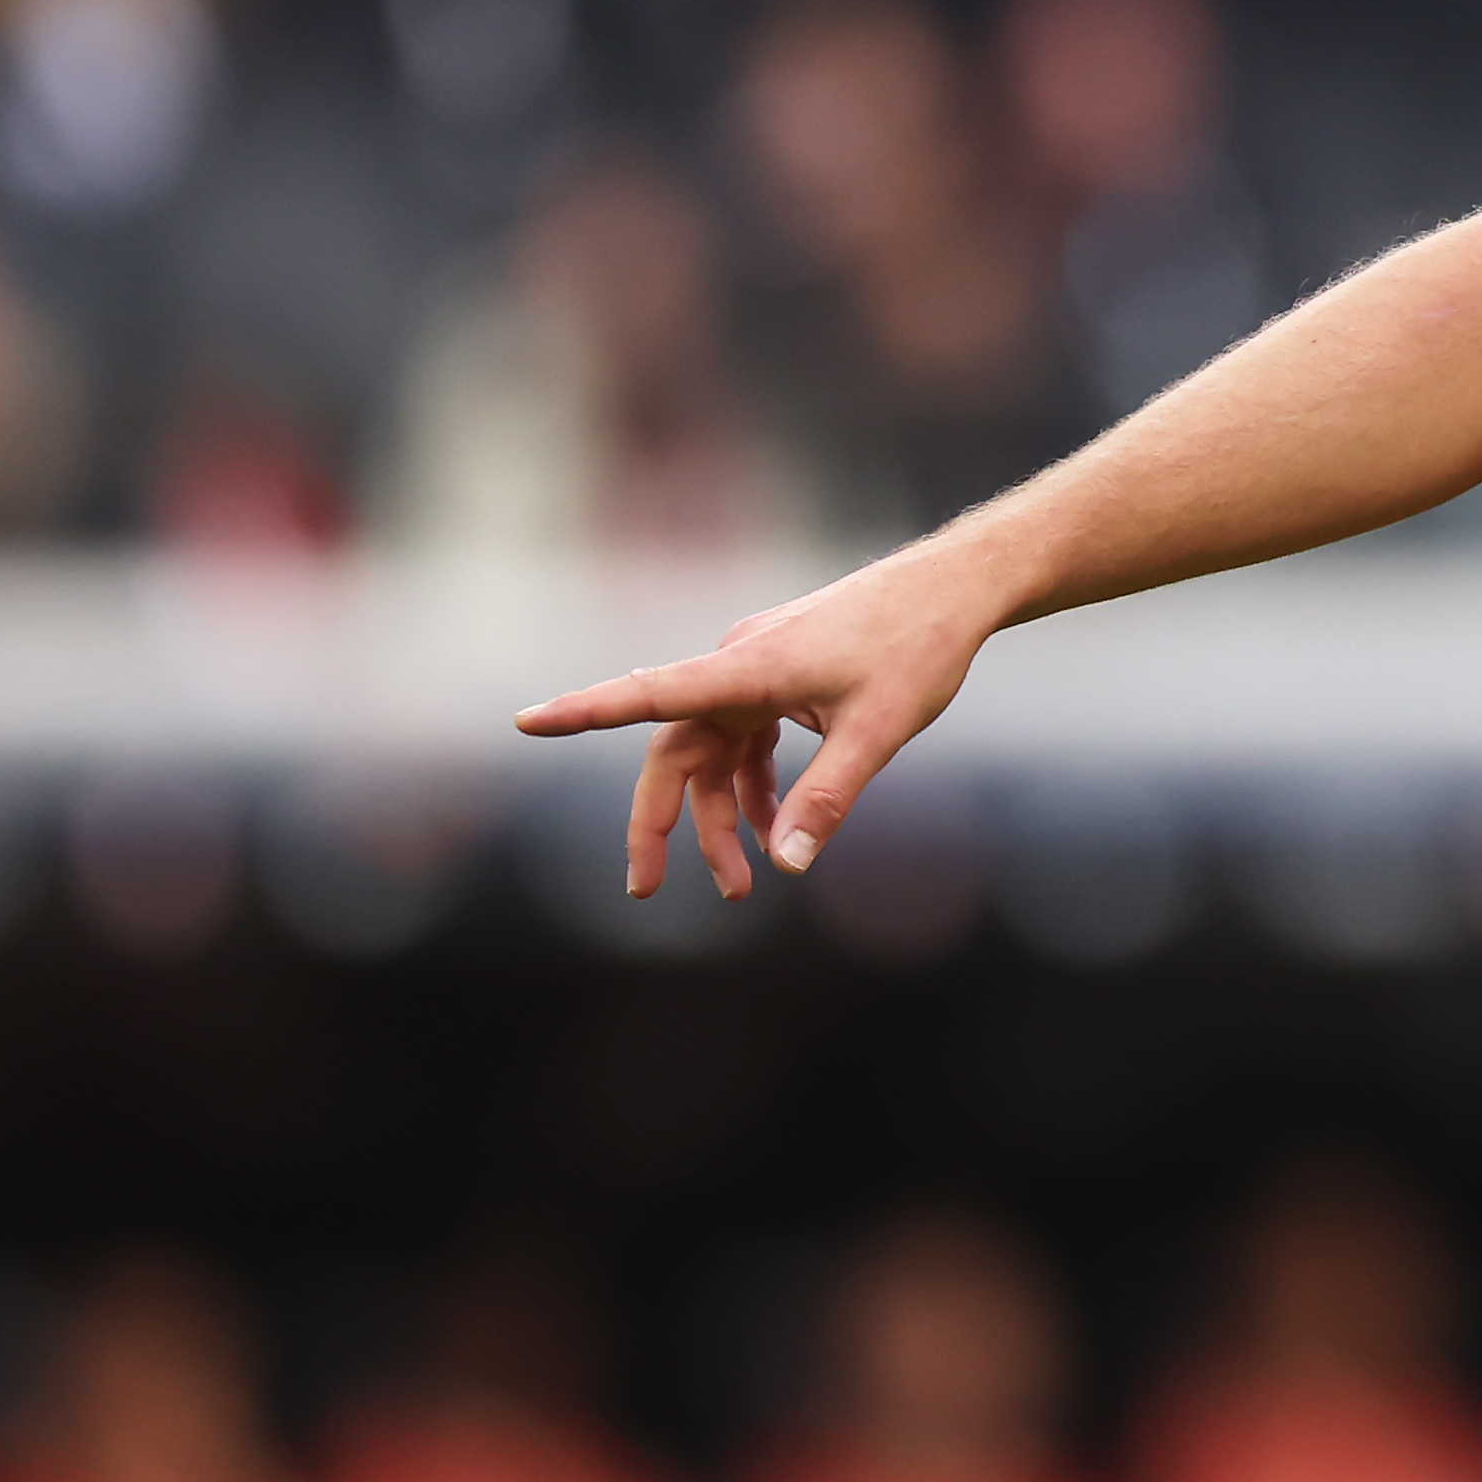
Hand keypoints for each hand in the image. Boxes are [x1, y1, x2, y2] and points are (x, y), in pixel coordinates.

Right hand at [511, 542, 1005, 899]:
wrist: (955, 590)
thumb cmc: (919, 648)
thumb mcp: (880, 730)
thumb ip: (830, 797)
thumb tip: (790, 864)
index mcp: (746, 669)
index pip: (647, 694)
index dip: (583, 712)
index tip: (525, 722)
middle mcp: (738, 666)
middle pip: (673, 752)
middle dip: (659, 824)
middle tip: (646, 891)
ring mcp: (758, 671)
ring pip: (712, 755)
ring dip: (721, 818)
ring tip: (741, 884)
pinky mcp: (782, 678)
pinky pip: (746, 741)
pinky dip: (755, 789)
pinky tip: (775, 834)